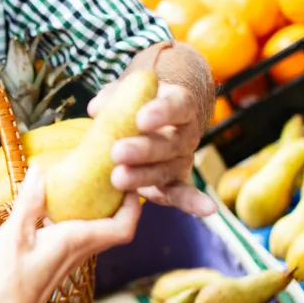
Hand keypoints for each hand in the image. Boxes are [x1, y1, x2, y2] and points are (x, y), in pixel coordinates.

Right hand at [0, 166, 139, 302]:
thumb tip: (40, 169)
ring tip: (89, 181)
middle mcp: (80, 250)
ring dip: (101, 207)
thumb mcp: (14, 234)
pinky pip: (80, 234)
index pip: (123, 227)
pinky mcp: (59, 260)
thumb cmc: (8, 281)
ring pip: (98, 230)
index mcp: (77, 241)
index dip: (134, 204)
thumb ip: (29, 202)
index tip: (131, 180)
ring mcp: (70, 257)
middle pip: (116, 226)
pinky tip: (58, 203)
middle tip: (112, 174)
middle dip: (120, 200)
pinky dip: (79, 215)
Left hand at [89, 77, 216, 217]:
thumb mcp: (125, 92)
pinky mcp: (175, 182)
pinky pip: (183, 194)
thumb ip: (113, 97)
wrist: (153, 118)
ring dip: (143, 176)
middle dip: (143, 149)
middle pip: (170, 143)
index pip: (177, 106)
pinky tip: (207, 210)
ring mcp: (181, 160)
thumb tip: (96, 108)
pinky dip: (193, 203)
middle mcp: (186, 133)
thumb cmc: (136, 101)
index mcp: (180, 104)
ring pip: (167, 170)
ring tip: (118, 179)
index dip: (162, 112)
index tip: (141, 119)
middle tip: (117, 152)